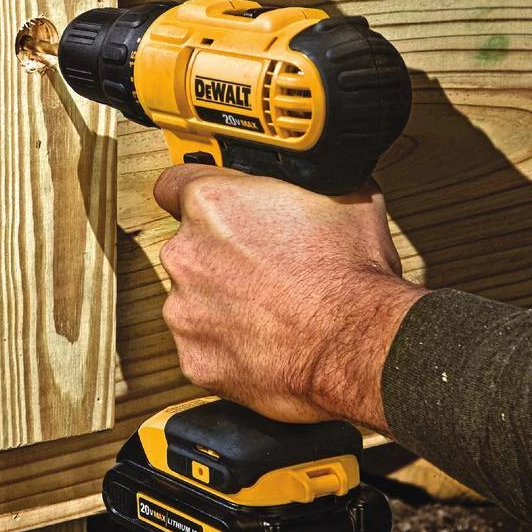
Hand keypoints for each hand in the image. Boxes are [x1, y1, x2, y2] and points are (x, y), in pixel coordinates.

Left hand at [153, 165, 428, 429]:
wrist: (359, 347)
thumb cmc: (351, 275)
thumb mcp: (343, 195)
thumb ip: (303, 180)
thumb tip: (310, 172)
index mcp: (212, 205)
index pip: (172, 185)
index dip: (198, 196)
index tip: (214, 209)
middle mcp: (187, 255)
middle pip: (189, 248)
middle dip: (220, 256)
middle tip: (264, 267)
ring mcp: (185, 311)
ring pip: (194, 300)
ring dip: (222, 302)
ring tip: (272, 309)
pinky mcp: (194, 359)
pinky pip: (204, 346)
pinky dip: (228, 346)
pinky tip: (266, 342)